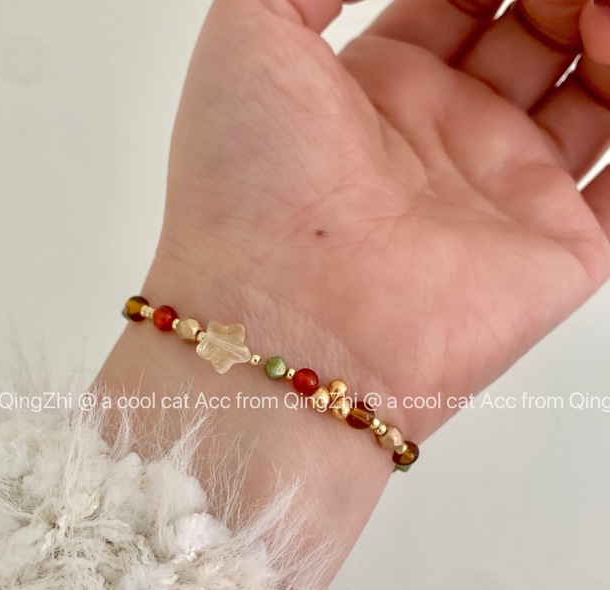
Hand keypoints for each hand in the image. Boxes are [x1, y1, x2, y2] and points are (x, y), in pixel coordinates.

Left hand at [99, 0, 609, 589]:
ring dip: (605, 33)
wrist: (283, 326)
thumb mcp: (248, 42)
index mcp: (375, 90)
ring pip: (591, 92)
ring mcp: (500, 196)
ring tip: (596, 10)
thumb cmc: (246, 192)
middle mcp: (440, 141)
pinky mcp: (554, 252)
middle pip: (532, 31)